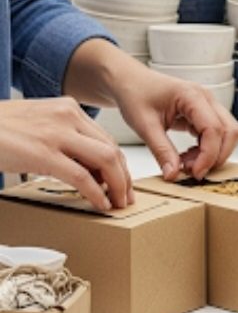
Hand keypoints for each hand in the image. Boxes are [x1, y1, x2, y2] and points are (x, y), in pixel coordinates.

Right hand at [0, 98, 130, 209]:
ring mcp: (56, 133)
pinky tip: (99, 204)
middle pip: (111, 149)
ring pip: (105, 160)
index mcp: (67, 108)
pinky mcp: (43, 153)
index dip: (119, 165)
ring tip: (117, 203)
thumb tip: (84, 167)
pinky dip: (96, 193)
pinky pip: (82, 176)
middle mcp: (67, 116)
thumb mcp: (37, 124)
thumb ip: (62, 138)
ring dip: (117, 185)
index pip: (105, 139)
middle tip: (126, 197)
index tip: (122, 182)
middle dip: (123, 177)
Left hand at [114, 71, 237, 180]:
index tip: (195, 173)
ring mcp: (208, 105)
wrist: (130, 81)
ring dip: (213, 153)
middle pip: (230, 131)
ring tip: (187, 163)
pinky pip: (217, 134)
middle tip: (193, 171)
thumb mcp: (144, 125)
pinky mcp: (205, 113)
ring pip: (227, 134)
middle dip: (217, 156)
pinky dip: (207, 149)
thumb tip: (173, 175)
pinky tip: (188, 156)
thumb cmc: (135, 94)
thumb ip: (161, 151)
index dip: (208, 155)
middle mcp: (206, 98)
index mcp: (192, 95)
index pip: (213, 129)